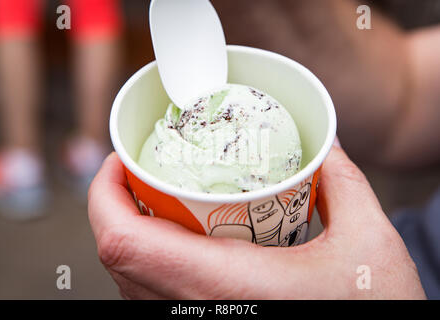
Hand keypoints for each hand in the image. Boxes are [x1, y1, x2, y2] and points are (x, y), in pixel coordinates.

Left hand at [88, 147, 425, 298]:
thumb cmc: (370, 313)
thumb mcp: (367, 244)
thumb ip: (342, 184)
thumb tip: (326, 146)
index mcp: (226, 287)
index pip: (124, 243)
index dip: (104, 196)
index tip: (120, 161)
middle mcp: (196, 312)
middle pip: (117, 258)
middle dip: (116, 205)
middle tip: (142, 170)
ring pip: (129, 279)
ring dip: (131, 232)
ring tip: (157, 198)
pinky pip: (150, 296)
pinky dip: (150, 260)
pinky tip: (179, 240)